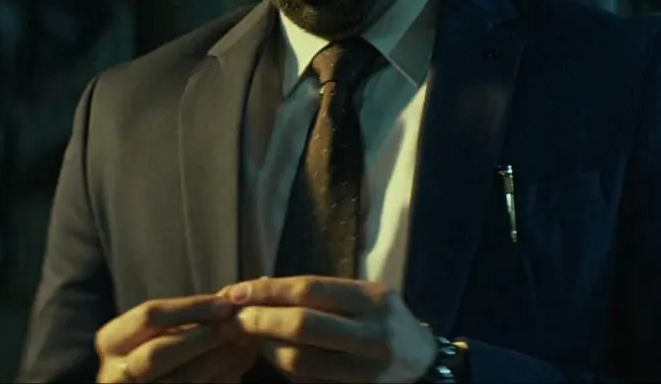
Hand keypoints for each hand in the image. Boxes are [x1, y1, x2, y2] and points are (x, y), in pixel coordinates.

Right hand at [95, 294, 260, 382]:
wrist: (145, 381)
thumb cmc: (152, 350)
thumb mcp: (156, 331)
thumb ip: (186, 316)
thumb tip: (229, 296)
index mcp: (111, 341)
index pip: (149, 316)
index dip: (190, 308)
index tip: (225, 304)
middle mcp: (116, 372)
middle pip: (160, 351)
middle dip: (204, 336)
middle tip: (238, 325)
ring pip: (183, 379)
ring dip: (221, 359)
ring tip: (248, 342)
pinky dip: (225, 376)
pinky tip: (242, 362)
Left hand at [225, 276, 436, 382]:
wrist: (424, 365)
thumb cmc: (386, 322)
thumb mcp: (366, 296)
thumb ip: (323, 292)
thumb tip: (261, 286)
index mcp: (373, 300)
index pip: (310, 289)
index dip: (269, 290)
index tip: (238, 291)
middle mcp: (372, 334)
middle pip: (302, 325)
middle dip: (261, 320)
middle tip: (237, 317)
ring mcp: (365, 370)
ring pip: (300, 361)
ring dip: (267, 349)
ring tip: (254, 338)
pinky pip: (308, 382)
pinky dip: (284, 369)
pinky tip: (275, 356)